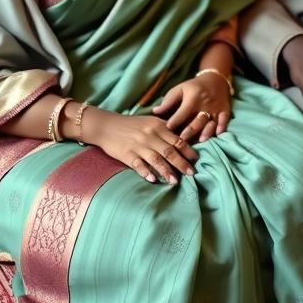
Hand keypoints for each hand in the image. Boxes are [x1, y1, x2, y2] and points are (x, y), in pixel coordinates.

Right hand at [82, 107, 197, 183]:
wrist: (107, 125)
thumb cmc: (132, 124)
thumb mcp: (151, 122)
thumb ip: (166, 129)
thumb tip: (182, 140)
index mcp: (158, 126)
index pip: (177, 139)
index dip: (188, 150)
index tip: (196, 160)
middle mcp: (150, 135)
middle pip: (169, 151)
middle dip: (181, 163)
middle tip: (191, 173)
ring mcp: (138, 145)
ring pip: (156, 159)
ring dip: (166, 171)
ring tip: (175, 181)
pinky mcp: (126, 154)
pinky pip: (138, 164)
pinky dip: (145, 172)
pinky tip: (152, 179)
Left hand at [152, 75, 231, 141]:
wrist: (215, 79)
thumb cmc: (193, 86)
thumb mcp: (179, 89)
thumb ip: (167, 102)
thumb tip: (154, 112)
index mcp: (192, 98)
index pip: (181, 114)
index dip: (173, 124)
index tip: (166, 133)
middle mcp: (205, 104)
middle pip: (197, 121)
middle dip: (189, 132)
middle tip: (181, 142)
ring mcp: (216, 108)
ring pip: (211, 122)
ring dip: (206, 132)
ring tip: (200, 141)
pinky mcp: (225, 110)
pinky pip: (224, 119)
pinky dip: (222, 127)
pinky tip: (217, 134)